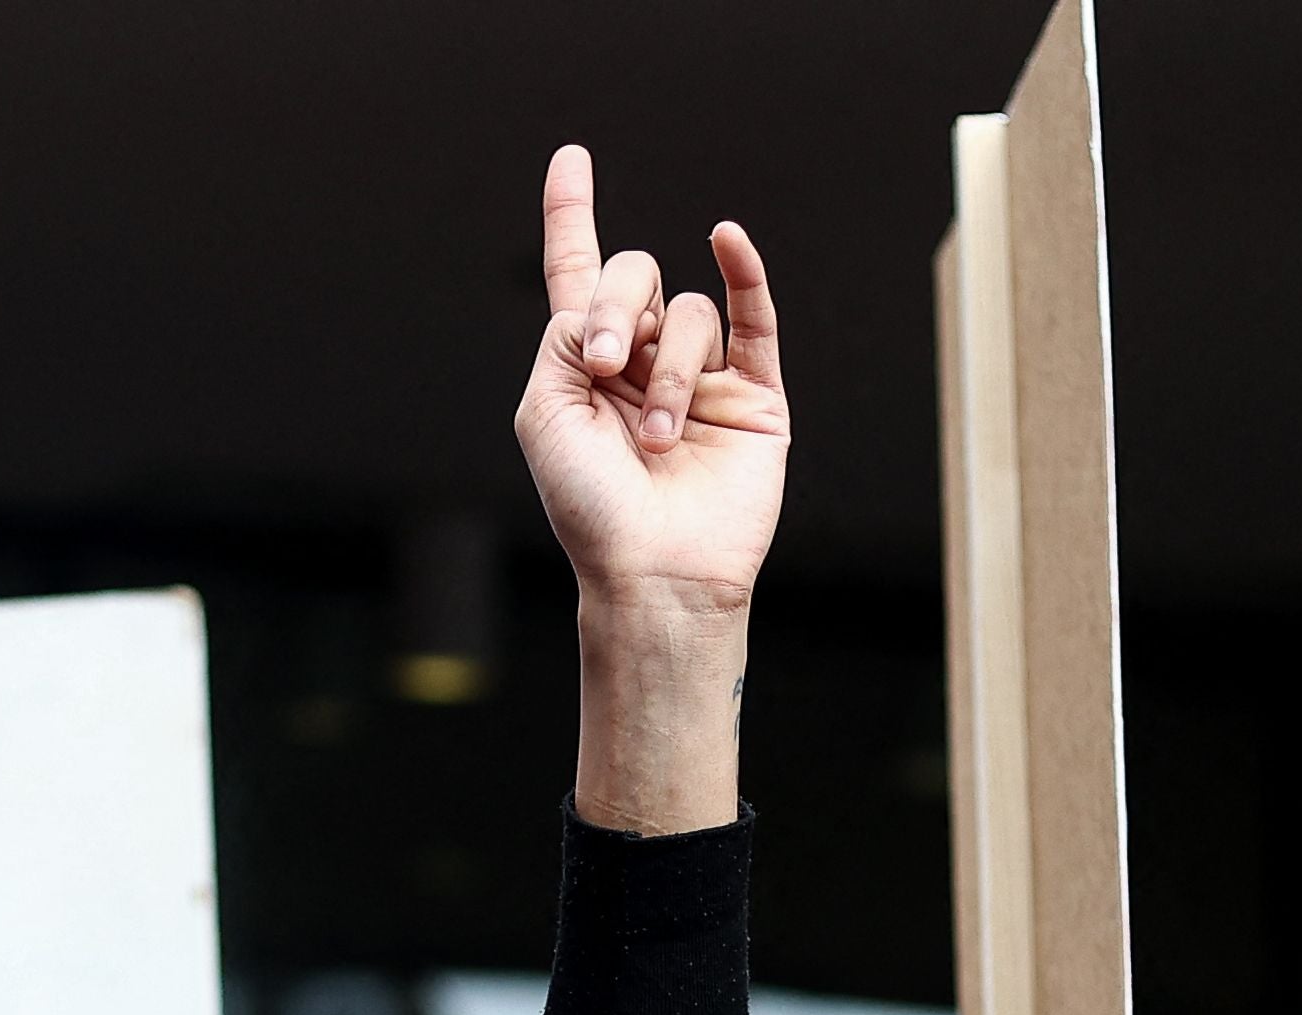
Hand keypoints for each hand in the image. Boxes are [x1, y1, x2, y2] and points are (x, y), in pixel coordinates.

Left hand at [517, 147, 789, 625]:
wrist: (653, 568)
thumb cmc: (589, 506)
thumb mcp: (546, 411)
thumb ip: (566, 334)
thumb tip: (608, 294)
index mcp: (584, 364)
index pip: (577, 273)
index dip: (571, 215)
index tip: (571, 159)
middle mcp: (642, 359)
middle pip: (634, 276)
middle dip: (616, 309)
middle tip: (606, 365)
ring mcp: (701, 373)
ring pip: (686, 315)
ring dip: (666, 370)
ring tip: (658, 436)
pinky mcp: (754, 392)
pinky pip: (754, 314)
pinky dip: (743, 271)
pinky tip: (727, 241)